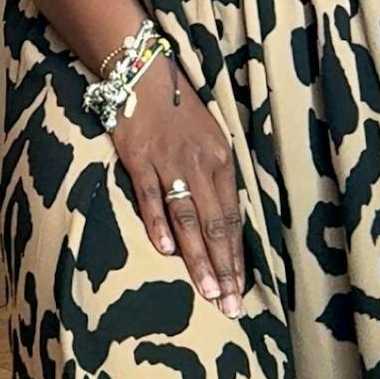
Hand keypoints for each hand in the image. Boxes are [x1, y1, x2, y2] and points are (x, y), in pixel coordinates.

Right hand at [111, 56, 243, 317]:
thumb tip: (223, 221)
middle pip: (215, 223)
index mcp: (222, 159)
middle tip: (230, 306)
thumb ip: (216, 176)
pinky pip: (151, 197)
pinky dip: (158, 224)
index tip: (240, 289)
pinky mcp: (139, 159)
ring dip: (198, 257)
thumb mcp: (211, 136)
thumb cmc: (180, 107)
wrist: (144, 73)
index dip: (237, 255)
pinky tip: (164, 251)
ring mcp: (169, 162)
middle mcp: (200, 163)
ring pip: (187, 217)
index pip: (233, 216)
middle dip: (224, 268)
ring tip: (207, 291)